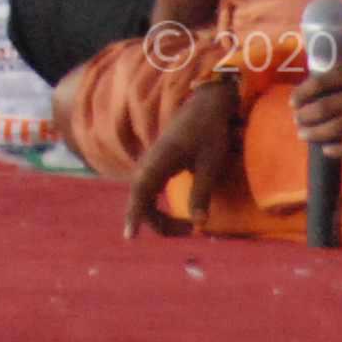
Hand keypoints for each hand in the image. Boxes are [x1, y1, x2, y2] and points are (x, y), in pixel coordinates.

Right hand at [126, 77, 242, 238]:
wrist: (206, 104)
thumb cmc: (210, 133)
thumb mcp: (210, 165)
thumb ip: (201, 194)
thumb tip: (200, 224)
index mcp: (160, 161)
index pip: (141, 193)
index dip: (134, 216)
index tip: (130, 237)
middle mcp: (150, 162)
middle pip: (141, 199)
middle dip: (157, 222)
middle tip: (189, 232)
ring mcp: (152, 161)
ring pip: (144, 194)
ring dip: (157, 215)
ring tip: (185, 228)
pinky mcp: (158, 162)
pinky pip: (149, 188)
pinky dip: (156, 205)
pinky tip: (173, 214)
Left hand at [291, 58, 341, 156]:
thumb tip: (322, 87)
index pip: (323, 80)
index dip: (304, 91)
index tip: (293, 100)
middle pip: (325, 106)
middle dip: (305, 115)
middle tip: (296, 121)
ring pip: (336, 127)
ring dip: (315, 132)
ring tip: (304, 135)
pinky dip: (338, 149)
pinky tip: (327, 150)